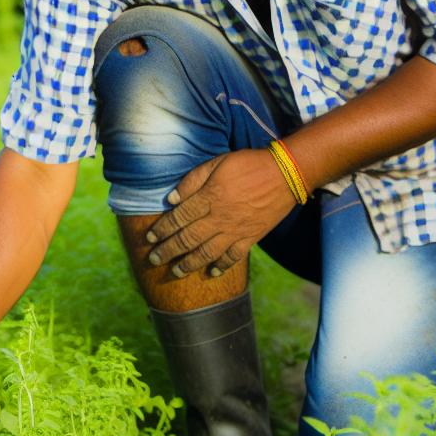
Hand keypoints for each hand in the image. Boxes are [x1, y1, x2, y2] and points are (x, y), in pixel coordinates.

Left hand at [145, 147, 297, 277]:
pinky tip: (210, 273)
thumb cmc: (249, 164)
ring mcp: (236, 230)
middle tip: (153, 259)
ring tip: (175, 272)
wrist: (286, 173)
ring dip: (188, 264)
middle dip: (168, 251)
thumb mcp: (218, 162)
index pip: (178, 218)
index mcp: (209, 197)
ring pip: (206, 253)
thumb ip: (193, 180)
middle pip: (187, 239)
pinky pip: (233, 257)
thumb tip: (171, 198)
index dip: (162, 229)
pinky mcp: (251, 237)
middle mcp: (219, 218)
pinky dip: (221, 267)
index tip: (149, 237)